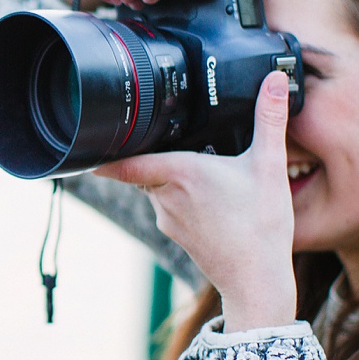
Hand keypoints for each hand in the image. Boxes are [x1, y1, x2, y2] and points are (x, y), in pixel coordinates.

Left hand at [96, 71, 296, 333]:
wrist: (257, 281)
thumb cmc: (260, 227)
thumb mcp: (269, 166)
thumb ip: (270, 118)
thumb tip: (275, 78)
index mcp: (179, 173)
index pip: (125, 162)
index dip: (102, 153)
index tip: (83, 141)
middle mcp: (164, 196)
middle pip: (143, 167)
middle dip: (150, 152)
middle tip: (158, 133)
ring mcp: (167, 218)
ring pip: (156, 186)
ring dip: (169, 175)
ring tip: (197, 163)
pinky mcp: (176, 234)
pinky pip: (169, 206)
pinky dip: (180, 196)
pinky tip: (207, 195)